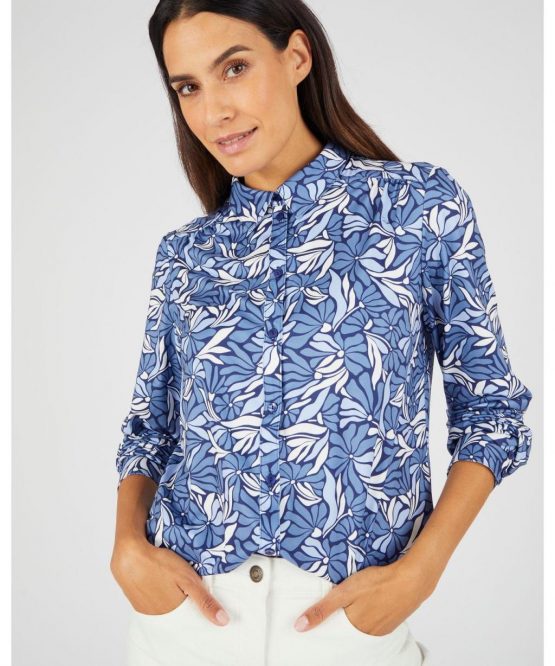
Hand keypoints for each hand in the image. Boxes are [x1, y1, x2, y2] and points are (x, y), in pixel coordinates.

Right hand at [110, 537, 229, 625]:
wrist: (129, 553)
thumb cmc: (160, 564)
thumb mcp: (189, 580)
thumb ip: (205, 600)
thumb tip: (223, 621)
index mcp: (171, 612)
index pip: (188, 613)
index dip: (194, 602)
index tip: (196, 591)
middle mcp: (156, 615)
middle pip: (175, 608)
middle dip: (181, 598)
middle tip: (182, 581)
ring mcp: (143, 607)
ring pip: (162, 604)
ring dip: (167, 594)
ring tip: (169, 578)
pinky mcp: (134, 598)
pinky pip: (149, 599)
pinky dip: (156, 590)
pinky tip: (158, 578)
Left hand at [293, 558, 431, 634]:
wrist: (412, 580)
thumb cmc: (377, 583)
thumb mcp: (345, 592)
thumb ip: (323, 609)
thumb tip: (300, 627)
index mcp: (354, 627)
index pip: (333, 632)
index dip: (325, 625)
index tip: (315, 620)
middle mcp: (367, 633)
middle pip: (347, 631)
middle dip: (339, 622)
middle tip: (334, 609)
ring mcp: (381, 629)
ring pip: (361, 627)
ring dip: (354, 619)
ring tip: (351, 605)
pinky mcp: (392, 622)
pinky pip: (374, 624)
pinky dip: (368, 617)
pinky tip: (368, 605)